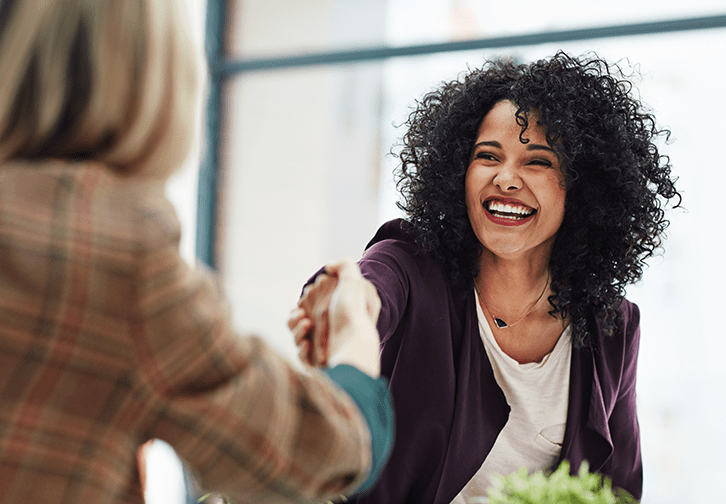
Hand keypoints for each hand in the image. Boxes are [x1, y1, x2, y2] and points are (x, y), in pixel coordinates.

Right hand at [288, 259, 380, 375]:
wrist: (354, 345)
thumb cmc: (353, 314)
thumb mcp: (354, 282)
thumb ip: (344, 266)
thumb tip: (329, 266)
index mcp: (334, 313)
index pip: (312, 304)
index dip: (306, 298)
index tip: (308, 294)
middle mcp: (328, 331)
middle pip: (299, 319)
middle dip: (295, 315)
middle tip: (302, 314)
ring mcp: (322, 348)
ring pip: (297, 337)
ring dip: (295, 329)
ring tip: (306, 324)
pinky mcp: (317, 363)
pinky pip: (302, 356)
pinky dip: (301, 349)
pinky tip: (308, 344)